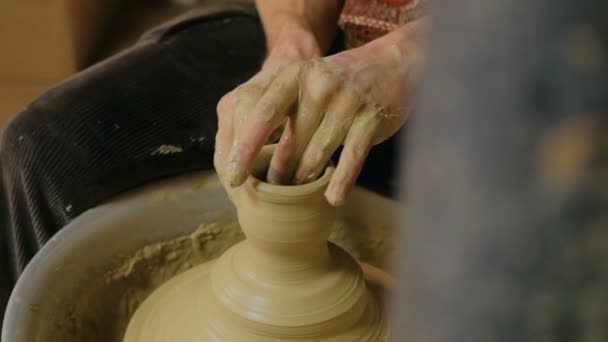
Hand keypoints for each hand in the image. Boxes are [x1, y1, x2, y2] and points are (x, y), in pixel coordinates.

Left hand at [215, 21, 424, 205]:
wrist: (392, 63)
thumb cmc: (339, 82)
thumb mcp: (307, 85)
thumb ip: (284, 115)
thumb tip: (255, 157)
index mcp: (295, 76)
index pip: (263, 115)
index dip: (245, 149)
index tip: (233, 178)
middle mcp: (318, 86)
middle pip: (291, 143)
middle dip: (280, 172)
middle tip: (274, 190)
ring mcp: (347, 102)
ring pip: (317, 154)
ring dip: (306, 178)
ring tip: (299, 192)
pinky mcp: (370, 119)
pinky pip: (351, 158)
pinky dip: (341, 181)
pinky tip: (334, 198)